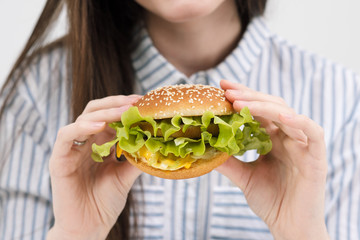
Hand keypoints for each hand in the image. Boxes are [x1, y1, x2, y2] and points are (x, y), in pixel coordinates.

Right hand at [47, 95, 141, 239]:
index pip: (111, 117)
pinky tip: (101, 124)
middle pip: (97, 111)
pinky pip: (66, 136)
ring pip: (83, 119)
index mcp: (100, 144)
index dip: (126, 108)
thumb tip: (154, 142)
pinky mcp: (59, 160)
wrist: (89, 228)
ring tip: (124, 111)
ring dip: (104, 112)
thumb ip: (136, 158)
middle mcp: (85, 143)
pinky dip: (82, 127)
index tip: (144, 102)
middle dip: (117, 104)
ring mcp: (71, 150)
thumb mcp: (125, 176)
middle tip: (135, 102)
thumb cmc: (105, 203)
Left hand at [216, 80, 329, 239]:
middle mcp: (287, 137)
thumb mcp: (244, 177)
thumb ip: (228, 161)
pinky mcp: (317, 155)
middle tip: (227, 90)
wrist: (289, 227)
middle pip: (270, 106)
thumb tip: (205, 146)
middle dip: (248, 96)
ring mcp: (303, 144)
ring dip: (264, 106)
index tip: (221, 87)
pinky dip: (298, 121)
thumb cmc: (271, 201)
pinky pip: (312, 131)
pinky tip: (280, 117)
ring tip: (240, 101)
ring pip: (287, 114)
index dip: (242, 97)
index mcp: (272, 139)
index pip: (257, 111)